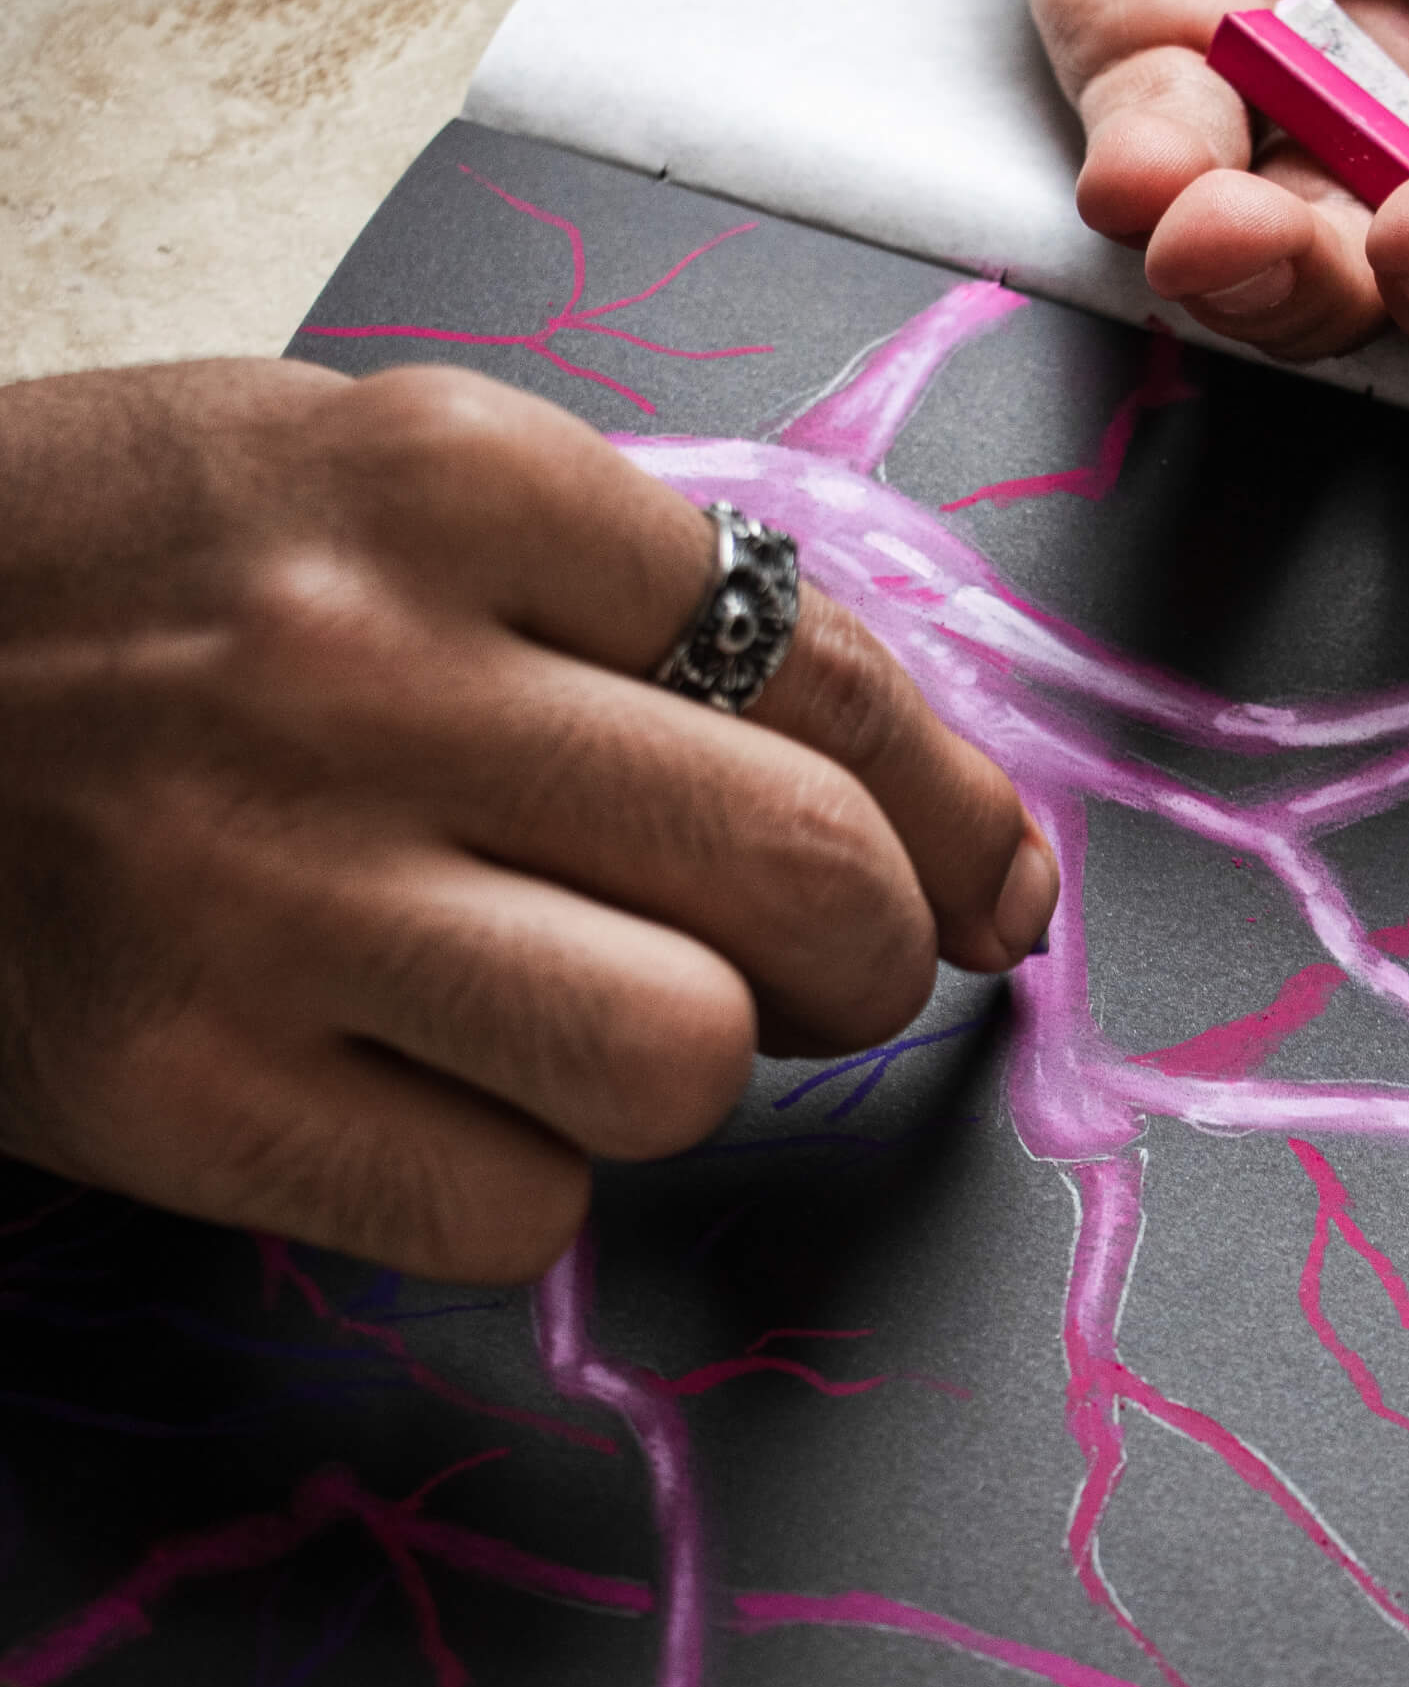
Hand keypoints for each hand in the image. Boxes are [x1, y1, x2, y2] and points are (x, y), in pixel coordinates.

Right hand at [0, 362, 1057, 1280]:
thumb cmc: (133, 581)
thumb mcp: (384, 496)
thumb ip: (646, 619)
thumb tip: (927, 819)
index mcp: (448, 478)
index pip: (826, 670)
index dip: (958, 806)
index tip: (997, 881)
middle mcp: (365, 673)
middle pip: (803, 871)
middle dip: (878, 948)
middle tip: (839, 964)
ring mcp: (263, 892)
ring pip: (680, 1059)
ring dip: (692, 1065)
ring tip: (605, 1015)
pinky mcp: (175, 1090)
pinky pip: (511, 1207)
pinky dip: (524, 1176)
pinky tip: (441, 1092)